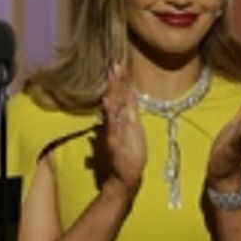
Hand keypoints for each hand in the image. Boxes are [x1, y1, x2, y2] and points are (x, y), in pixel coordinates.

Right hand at [98, 62, 146, 196]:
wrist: (124, 178)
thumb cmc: (128, 156)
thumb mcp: (133, 131)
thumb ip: (129, 114)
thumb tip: (128, 98)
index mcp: (124, 119)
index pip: (123, 96)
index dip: (123, 81)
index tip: (122, 64)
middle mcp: (117, 122)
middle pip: (117, 97)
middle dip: (117, 80)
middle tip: (115, 63)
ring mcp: (115, 130)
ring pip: (114, 106)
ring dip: (112, 90)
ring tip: (112, 74)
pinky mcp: (114, 141)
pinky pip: (112, 124)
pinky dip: (110, 112)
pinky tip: (107, 100)